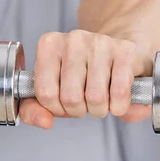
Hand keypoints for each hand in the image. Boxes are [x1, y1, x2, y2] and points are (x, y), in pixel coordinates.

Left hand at [19, 30, 151, 128]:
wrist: (119, 55)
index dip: (57, 109)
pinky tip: (117, 101)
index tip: (65, 104)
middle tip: (85, 103)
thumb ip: (34, 111)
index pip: (45, 93)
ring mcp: (101, 42)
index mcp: (50, 44)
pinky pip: (119, 92)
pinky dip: (119, 106)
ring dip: (100, 110)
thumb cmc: (83, 77)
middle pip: (71, 97)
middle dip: (79, 111)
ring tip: (101, 101)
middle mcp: (74, 38)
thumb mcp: (53, 91)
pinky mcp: (125, 50)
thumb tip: (45, 122)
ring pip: (95, 97)